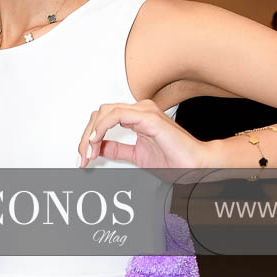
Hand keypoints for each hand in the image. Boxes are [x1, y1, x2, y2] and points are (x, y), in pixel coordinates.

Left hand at [77, 100, 212, 171]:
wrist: (194, 165)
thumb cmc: (174, 160)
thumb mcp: (136, 155)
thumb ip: (117, 149)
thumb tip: (99, 148)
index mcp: (137, 116)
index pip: (104, 118)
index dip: (89, 136)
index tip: (85, 157)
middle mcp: (139, 110)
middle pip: (100, 113)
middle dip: (86, 136)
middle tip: (83, 157)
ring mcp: (144, 112)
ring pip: (104, 112)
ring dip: (91, 133)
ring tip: (88, 152)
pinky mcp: (148, 118)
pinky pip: (116, 115)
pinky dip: (102, 128)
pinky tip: (97, 142)